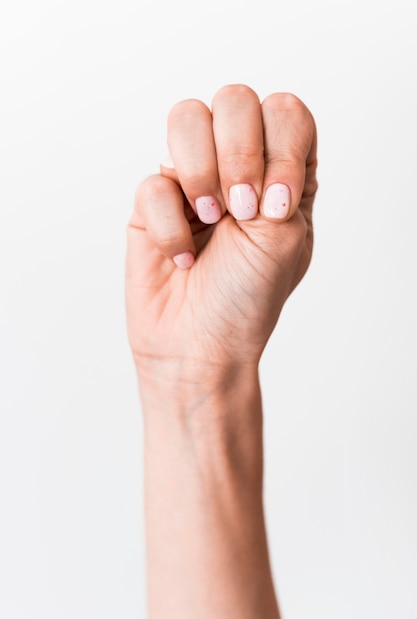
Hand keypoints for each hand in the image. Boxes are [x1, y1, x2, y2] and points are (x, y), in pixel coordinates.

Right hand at [126, 85, 317, 378]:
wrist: (200, 346)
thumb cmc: (248, 299)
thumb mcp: (287, 238)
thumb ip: (278, 174)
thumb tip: (235, 139)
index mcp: (282, 173)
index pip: (285, 112)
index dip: (281, 146)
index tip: (275, 205)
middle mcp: (237, 166)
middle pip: (235, 100)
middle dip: (239, 153)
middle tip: (240, 210)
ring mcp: (192, 179)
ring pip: (186, 118)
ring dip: (200, 171)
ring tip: (210, 219)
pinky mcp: (152, 203)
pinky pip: (152, 181)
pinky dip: (171, 226)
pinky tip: (184, 259)